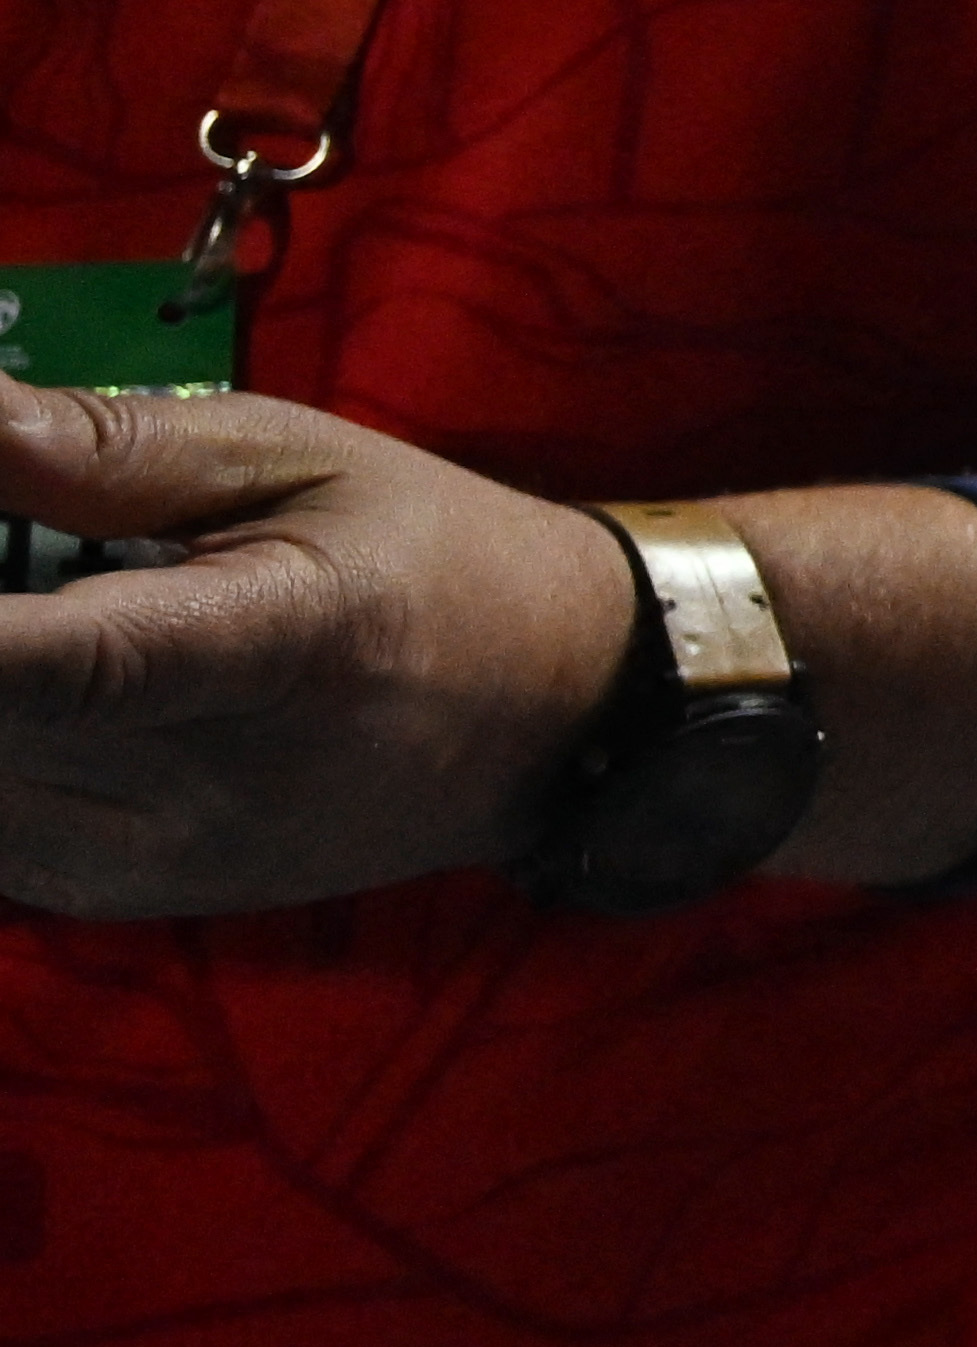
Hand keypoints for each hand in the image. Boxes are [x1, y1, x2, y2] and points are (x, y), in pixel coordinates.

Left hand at [0, 385, 637, 915]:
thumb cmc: (428, 554)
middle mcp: (223, 785)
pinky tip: (34, 682)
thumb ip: (111, 448)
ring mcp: (171, 861)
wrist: (553, 715)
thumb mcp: (299, 458)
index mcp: (292, 645)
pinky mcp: (129, 898)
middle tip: (13, 555)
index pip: (76, 664)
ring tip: (48, 597)